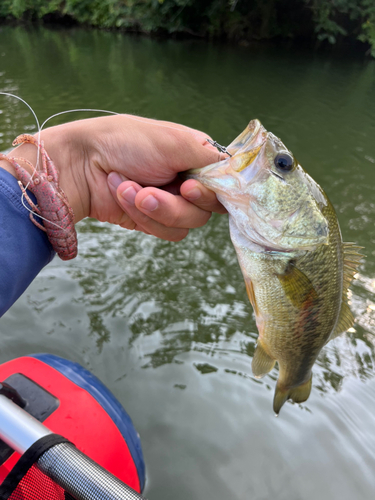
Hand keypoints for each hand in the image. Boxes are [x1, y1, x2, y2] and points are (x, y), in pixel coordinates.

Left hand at [0, 115, 225, 240]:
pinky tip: (124, 196)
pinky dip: (145, 217)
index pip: (226, 183)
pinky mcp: (154, 220)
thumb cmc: (126, 142)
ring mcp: (171, 202)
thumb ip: (211, 159)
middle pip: (208, 209)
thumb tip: (236, 177)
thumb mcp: (174, 141)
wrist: (81, 165)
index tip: (189, 188)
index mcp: (197, 157)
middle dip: (176, 203)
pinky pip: (168, 233)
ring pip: (188, 224)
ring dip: (157, 209)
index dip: (212, 192)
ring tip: (130, 189)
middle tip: (152, 189)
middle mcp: (188, 180)